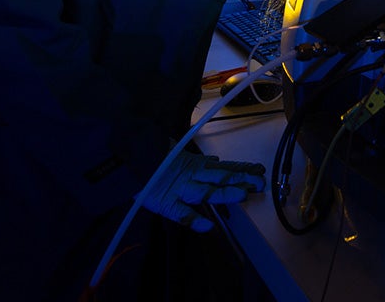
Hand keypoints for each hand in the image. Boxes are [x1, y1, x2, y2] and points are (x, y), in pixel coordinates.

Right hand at [142, 151, 266, 231]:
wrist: (124, 163)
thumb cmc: (152, 162)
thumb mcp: (177, 158)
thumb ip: (199, 163)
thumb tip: (217, 161)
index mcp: (194, 166)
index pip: (223, 167)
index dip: (241, 167)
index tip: (259, 169)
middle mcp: (191, 177)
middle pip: (219, 177)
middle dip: (240, 179)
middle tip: (260, 182)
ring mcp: (179, 190)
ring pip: (205, 192)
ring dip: (223, 193)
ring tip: (241, 195)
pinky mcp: (165, 204)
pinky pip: (180, 214)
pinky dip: (193, 220)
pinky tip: (208, 227)